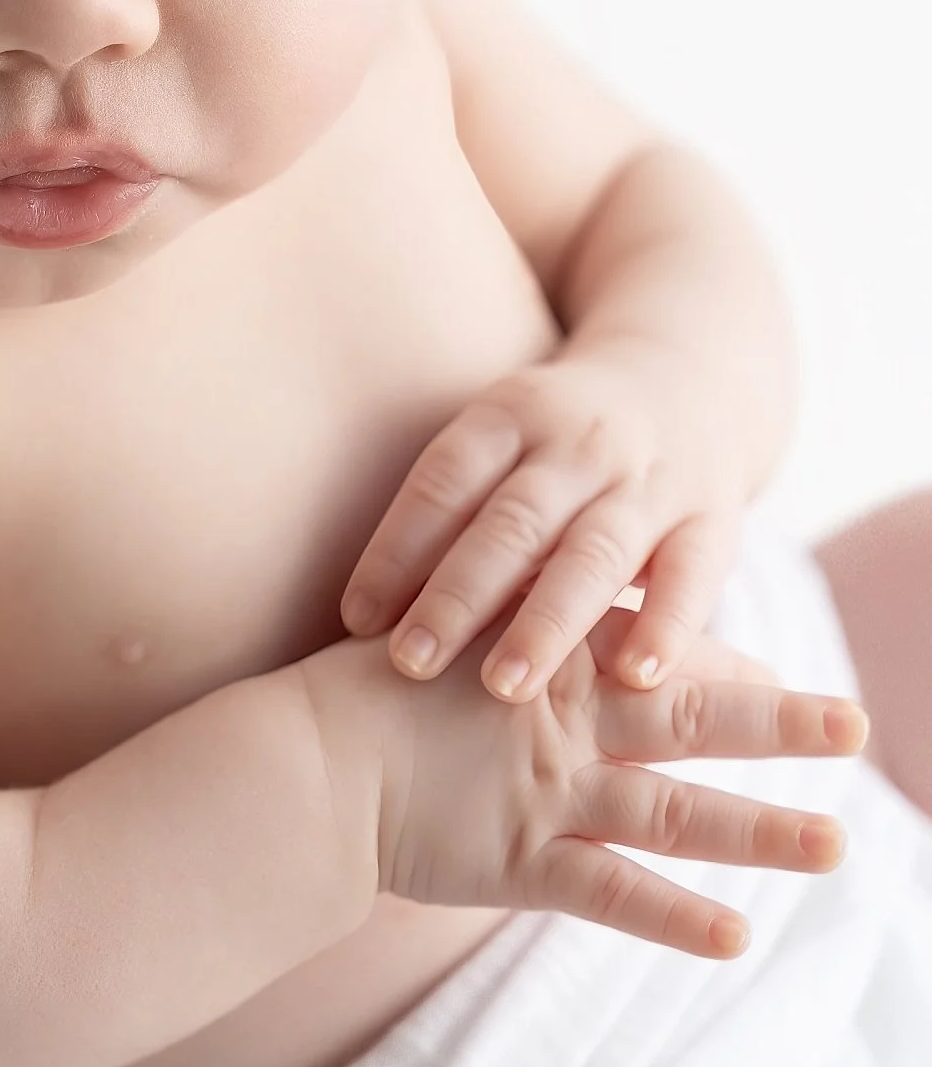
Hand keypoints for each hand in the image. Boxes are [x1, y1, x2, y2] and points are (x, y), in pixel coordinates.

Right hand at [327, 610, 866, 957]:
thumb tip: (547, 607)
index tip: (774, 664)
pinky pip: (612, 892)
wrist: (302, 756)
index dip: (719, 656)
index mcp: (547, 656)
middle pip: (690, 716)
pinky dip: (674, 918)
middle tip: (856, 721)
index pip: (650, 650)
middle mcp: (564, 719)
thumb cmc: (364, 694)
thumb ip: (503, 619)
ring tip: (838, 846)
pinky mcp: (521, 858)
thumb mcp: (445, 633)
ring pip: (674, 809)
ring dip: (759, 830)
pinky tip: (737, 937)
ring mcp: (548, 790)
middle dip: (778, 720)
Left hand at [338, 352, 742, 701]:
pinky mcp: (712, 519)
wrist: (688, 380)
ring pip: (593, 553)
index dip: (398, 545)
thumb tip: (355, 618)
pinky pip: (691, 575)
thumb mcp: (503, 444)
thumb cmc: (559, 445)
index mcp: (511, 413)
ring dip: (547, 621)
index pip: (445, 477)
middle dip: (459, 594)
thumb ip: (449, 516)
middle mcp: (577, 443)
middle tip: (409, 663)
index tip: (355, 617)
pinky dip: (668, 626)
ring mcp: (648, 479)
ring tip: (504, 686)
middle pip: (511, 520)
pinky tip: (639, 676)